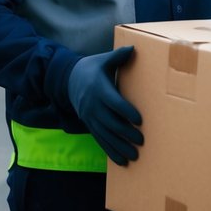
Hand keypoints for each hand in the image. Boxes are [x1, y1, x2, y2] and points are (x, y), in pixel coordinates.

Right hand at [66, 46, 142, 165]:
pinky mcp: (90, 125)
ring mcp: (90, 117)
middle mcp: (93, 106)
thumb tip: (133, 48)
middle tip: (141, 141)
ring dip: (120, 147)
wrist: (68, 80)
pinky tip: (122, 162)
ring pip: (106, 135)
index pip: (114, 103)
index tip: (139, 120)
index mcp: (99, 89)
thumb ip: (118, 56)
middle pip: (110, 122)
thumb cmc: (92, 68)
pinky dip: (111, 152)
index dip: (126, 112)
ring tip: (134, 157)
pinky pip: (100, 140)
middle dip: (126, 133)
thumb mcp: (103, 60)